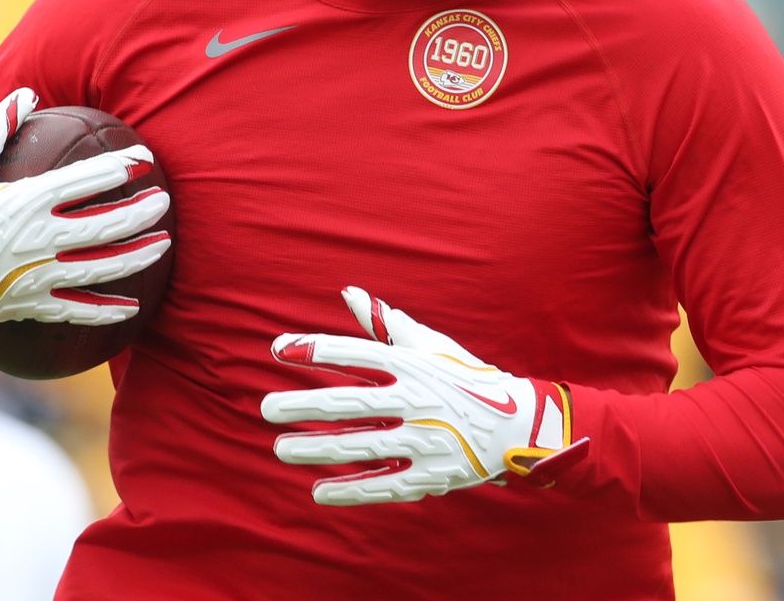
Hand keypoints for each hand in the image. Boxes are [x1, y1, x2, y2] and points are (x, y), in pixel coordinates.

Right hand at [0, 88, 171, 328]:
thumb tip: (26, 94)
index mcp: (25, 202)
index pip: (85, 180)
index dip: (119, 167)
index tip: (145, 157)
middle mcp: (38, 238)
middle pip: (104, 226)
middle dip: (140, 212)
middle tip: (165, 201)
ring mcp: (37, 274)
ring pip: (101, 268)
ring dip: (137, 256)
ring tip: (164, 244)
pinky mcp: (31, 304)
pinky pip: (76, 310)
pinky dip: (107, 311)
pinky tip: (135, 308)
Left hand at [261, 286, 588, 504]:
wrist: (517, 424)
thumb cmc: (463, 377)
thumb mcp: (429, 345)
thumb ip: (386, 323)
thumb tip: (348, 293)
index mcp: (414, 365)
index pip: (356, 354)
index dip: (316, 350)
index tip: (279, 349)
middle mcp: (418, 401)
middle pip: (349, 404)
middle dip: (302, 405)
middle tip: (265, 408)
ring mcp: (425, 441)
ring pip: (359, 446)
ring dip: (315, 449)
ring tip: (281, 447)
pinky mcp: (432, 475)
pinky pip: (385, 486)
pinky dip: (351, 490)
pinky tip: (319, 491)